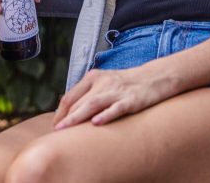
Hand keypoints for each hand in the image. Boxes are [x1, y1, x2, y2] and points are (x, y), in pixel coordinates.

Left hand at [52, 65, 173, 128]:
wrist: (154, 77)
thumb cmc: (126, 83)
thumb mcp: (104, 83)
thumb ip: (87, 94)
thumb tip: (67, 111)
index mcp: (93, 77)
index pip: (70, 96)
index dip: (60, 112)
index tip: (54, 126)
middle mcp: (102, 82)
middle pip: (79, 102)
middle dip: (66, 118)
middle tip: (56, 133)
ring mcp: (117, 91)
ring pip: (92, 104)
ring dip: (77, 117)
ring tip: (66, 129)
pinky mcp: (131, 100)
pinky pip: (116, 108)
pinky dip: (106, 115)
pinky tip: (96, 123)